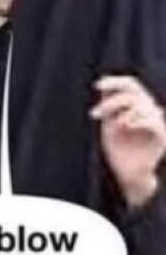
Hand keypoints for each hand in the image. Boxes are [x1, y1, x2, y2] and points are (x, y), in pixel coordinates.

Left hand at [92, 75, 165, 207]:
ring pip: (141, 104)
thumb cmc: (118, 149)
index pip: (130, 85)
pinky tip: (125, 126)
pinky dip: (136, 120)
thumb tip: (104, 85)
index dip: (114, 81)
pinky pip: (152, 121)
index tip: (96, 85)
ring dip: (120, 112)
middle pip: (135, 91)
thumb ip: (109, 107)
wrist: (127, 173)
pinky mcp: (161, 136)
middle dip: (112, 99)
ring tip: (113, 125)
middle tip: (96, 113)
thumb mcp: (109, 125)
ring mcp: (157, 122)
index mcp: (136, 106)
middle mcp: (149, 111)